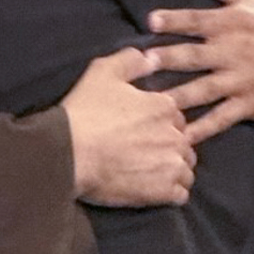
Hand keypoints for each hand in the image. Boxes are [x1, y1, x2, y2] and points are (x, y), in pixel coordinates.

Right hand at [60, 47, 195, 206]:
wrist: (68, 153)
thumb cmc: (85, 111)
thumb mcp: (103, 72)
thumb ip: (131, 61)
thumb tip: (152, 59)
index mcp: (164, 107)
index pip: (175, 116)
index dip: (159, 123)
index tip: (142, 129)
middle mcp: (175, 136)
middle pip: (183, 143)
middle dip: (169, 146)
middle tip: (143, 152)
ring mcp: (171, 165)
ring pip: (186, 169)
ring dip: (172, 170)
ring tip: (149, 172)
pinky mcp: (163, 192)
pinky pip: (180, 195)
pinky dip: (170, 193)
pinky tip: (152, 189)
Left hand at [147, 0, 253, 144]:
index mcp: (230, 24)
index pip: (199, 20)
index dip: (176, 20)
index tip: (152, 21)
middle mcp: (234, 51)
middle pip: (196, 56)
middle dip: (170, 59)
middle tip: (144, 62)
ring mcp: (241, 80)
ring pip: (205, 89)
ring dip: (180, 96)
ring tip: (155, 103)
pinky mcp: (248, 104)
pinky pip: (222, 117)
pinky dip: (203, 128)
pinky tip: (182, 137)